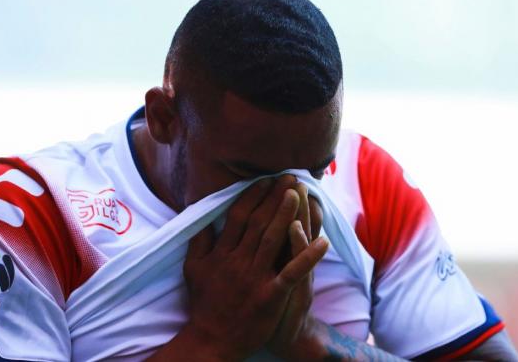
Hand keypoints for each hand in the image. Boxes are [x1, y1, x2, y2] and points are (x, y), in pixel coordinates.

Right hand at [181, 175, 328, 360]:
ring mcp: (254, 278)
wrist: (212, 340)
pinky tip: (323, 242)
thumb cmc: (204, 303)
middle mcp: (237, 261)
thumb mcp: (193, 269)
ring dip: (287, 215)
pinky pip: (292, 273)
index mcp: (221, 253)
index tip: (266, 180)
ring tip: (299, 193)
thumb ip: (199, 241)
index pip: (238, 217)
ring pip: (273, 240)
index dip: (253, 196)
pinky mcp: (269, 296)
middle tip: (289, 177)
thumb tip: (202, 215)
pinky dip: (308, 257)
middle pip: (258, 222)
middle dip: (275, 198)